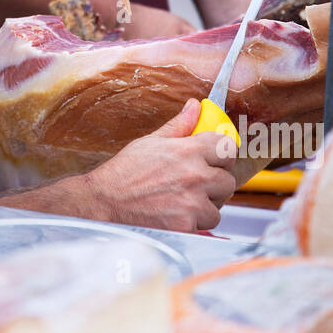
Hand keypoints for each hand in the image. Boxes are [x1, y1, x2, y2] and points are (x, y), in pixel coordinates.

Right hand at [90, 99, 237, 231]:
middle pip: (227, 181)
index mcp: (188, 151)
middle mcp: (194, 175)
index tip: (215, 161)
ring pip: (217, 208)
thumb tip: (194, 106)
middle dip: (214, 185)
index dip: (222, 156)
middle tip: (194, 186)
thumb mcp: (150, 142)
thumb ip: (178, 126)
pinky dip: (192, 224)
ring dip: (204, 208)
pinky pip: (204, 226)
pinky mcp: (187, 225)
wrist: (104, 203)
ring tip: (181, 204)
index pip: (227, 148)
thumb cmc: (125, 173)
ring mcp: (192, 203)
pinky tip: (173, 217)